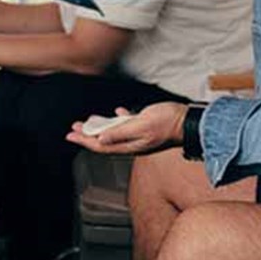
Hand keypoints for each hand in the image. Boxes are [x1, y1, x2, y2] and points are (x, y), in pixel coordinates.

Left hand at [66, 103, 187, 154]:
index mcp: (128, 145)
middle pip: (104, 140)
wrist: (189, 121)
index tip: (71, 135)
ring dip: (100, 127)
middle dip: (87, 134)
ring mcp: (138, 136)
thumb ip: (120, 132)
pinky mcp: (146, 127)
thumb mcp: (141, 126)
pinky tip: (117, 113)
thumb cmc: (167, 122)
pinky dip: (119, 120)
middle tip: (74, 128)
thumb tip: (100, 139)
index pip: (100, 145)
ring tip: (88, 121)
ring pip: (114, 132)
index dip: (84, 140)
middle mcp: (131, 143)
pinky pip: (128, 125)